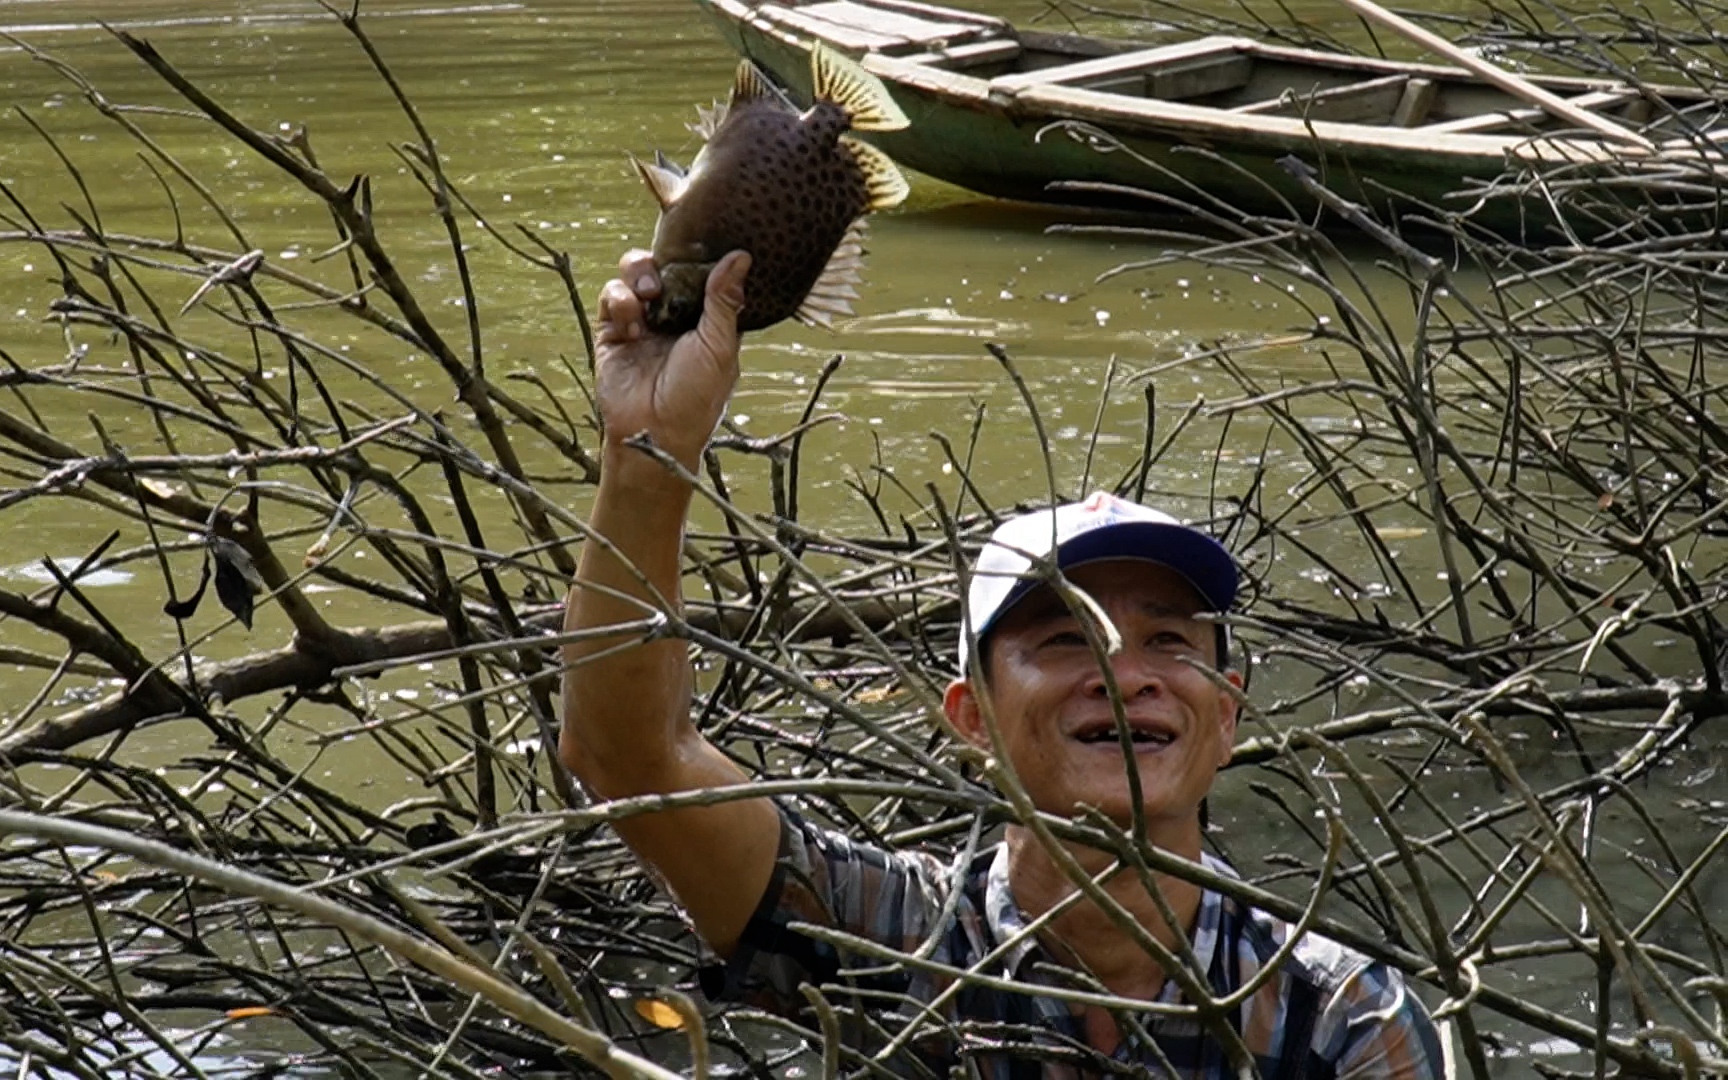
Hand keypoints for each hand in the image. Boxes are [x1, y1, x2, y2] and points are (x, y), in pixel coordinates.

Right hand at [594, 249, 750, 476]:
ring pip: (635, 272)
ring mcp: (642, 321)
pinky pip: (611, 297)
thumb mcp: (720, 346)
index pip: (701, 271)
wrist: (654, 432)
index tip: (701, 239)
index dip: (699, 254)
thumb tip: (741, 256)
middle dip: (664, 258)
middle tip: (668, 275)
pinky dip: (621, 302)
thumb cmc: (697, 397)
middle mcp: (674, 314)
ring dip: (640, 274)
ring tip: (649, 297)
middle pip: (665, 262)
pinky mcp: (613, 331)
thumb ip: (725, 300)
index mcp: (706, 316)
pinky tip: (633, 326)